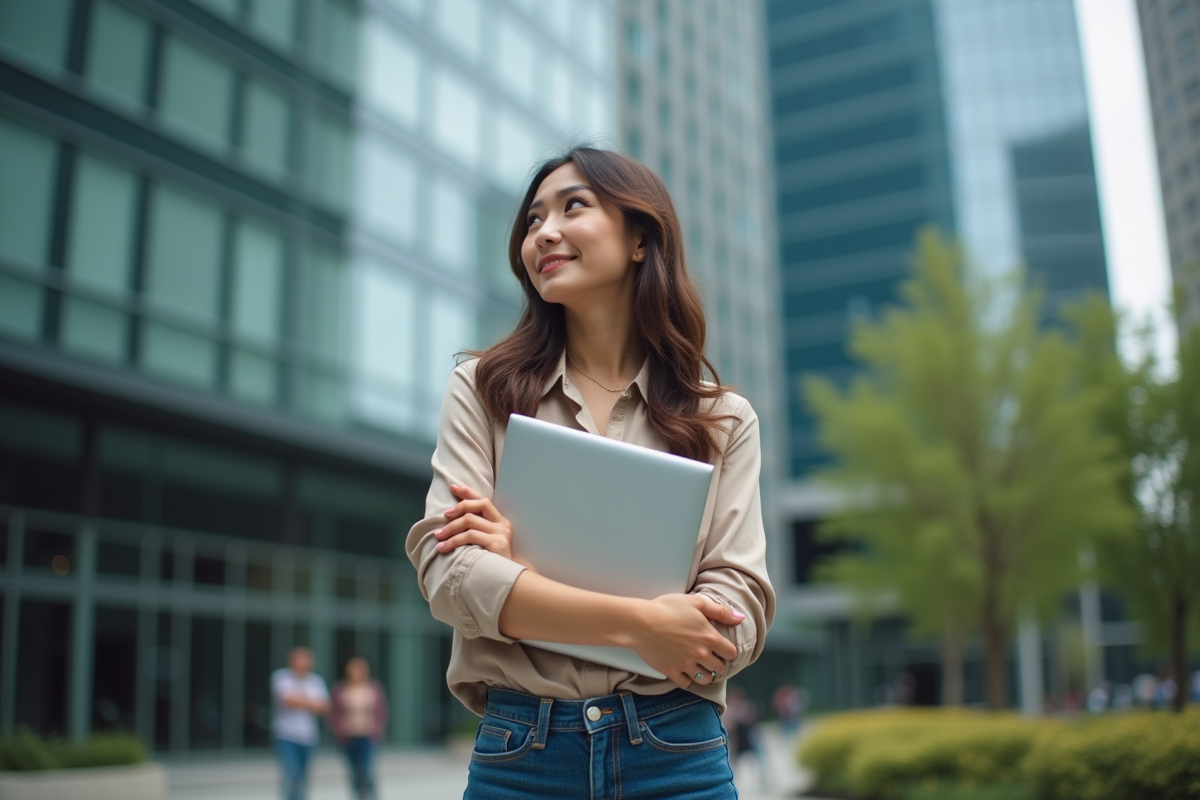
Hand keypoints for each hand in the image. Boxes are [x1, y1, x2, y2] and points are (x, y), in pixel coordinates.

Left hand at [434, 484, 532, 567]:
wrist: (510, 582)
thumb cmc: (494, 563)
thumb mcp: (487, 543)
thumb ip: (476, 531)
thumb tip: (452, 522)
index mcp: (501, 521)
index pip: (484, 500)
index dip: (468, 491)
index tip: (453, 487)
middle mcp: (503, 524)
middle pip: (478, 506)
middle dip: (457, 509)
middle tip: (443, 516)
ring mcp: (501, 534)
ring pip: (470, 521)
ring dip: (450, 528)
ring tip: (438, 537)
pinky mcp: (497, 545)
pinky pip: (470, 537)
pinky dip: (454, 541)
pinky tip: (444, 547)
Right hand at [627, 594, 744, 688]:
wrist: (640, 622)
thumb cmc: (667, 608)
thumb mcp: (696, 602)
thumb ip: (720, 611)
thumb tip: (740, 618)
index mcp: (709, 637)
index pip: (731, 653)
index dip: (728, 650)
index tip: (722, 648)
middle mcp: (701, 654)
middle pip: (719, 668)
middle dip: (717, 663)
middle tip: (710, 657)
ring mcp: (686, 665)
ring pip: (704, 679)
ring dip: (705, 674)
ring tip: (699, 666)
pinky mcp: (671, 672)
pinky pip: (686, 684)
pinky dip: (687, 680)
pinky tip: (684, 671)